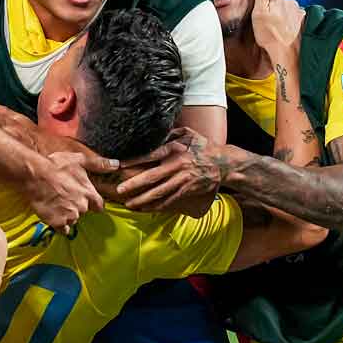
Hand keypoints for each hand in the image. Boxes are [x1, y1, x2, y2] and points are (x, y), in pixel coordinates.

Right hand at [23, 151, 114, 232]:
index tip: (85, 200)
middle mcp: (82, 207)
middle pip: (84, 212)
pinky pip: (62, 229)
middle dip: (77, 207)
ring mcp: (70, 216)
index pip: (99, 206)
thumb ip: (99, 164)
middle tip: (65, 197)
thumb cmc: (56, 166)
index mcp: (89, 194)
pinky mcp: (57, 222)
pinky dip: (58, 224)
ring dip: (67, 215)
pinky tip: (52, 214)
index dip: (92, 204)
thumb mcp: (79, 160)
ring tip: (56, 203)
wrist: (35, 175)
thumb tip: (116, 164)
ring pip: (73, 220)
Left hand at [116, 127, 235, 213]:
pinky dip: (156, 206)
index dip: (134, 161)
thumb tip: (152, 133)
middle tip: (120, 190)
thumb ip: (170, 133)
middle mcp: (178, 164)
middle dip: (134, 184)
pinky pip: (169, 200)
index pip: (150, 155)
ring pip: (159, 191)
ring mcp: (183, 179)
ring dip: (143, 199)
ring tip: (129, 203)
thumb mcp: (187, 133)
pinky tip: (145, 209)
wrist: (223, 163)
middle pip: (152, 176)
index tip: (119, 165)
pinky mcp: (188, 190)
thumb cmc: (202, 146)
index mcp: (175, 149)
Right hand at [247, 0, 303, 62]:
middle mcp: (291, 3)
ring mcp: (298, 13)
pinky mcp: (303, 23)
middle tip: (265, 17)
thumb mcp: (260, 12)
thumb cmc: (271, 36)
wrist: (288, 53)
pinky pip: (294, 18)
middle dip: (273, 4)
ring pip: (287, 9)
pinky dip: (289, 22)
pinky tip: (284, 30)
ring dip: (282, 13)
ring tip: (274, 26)